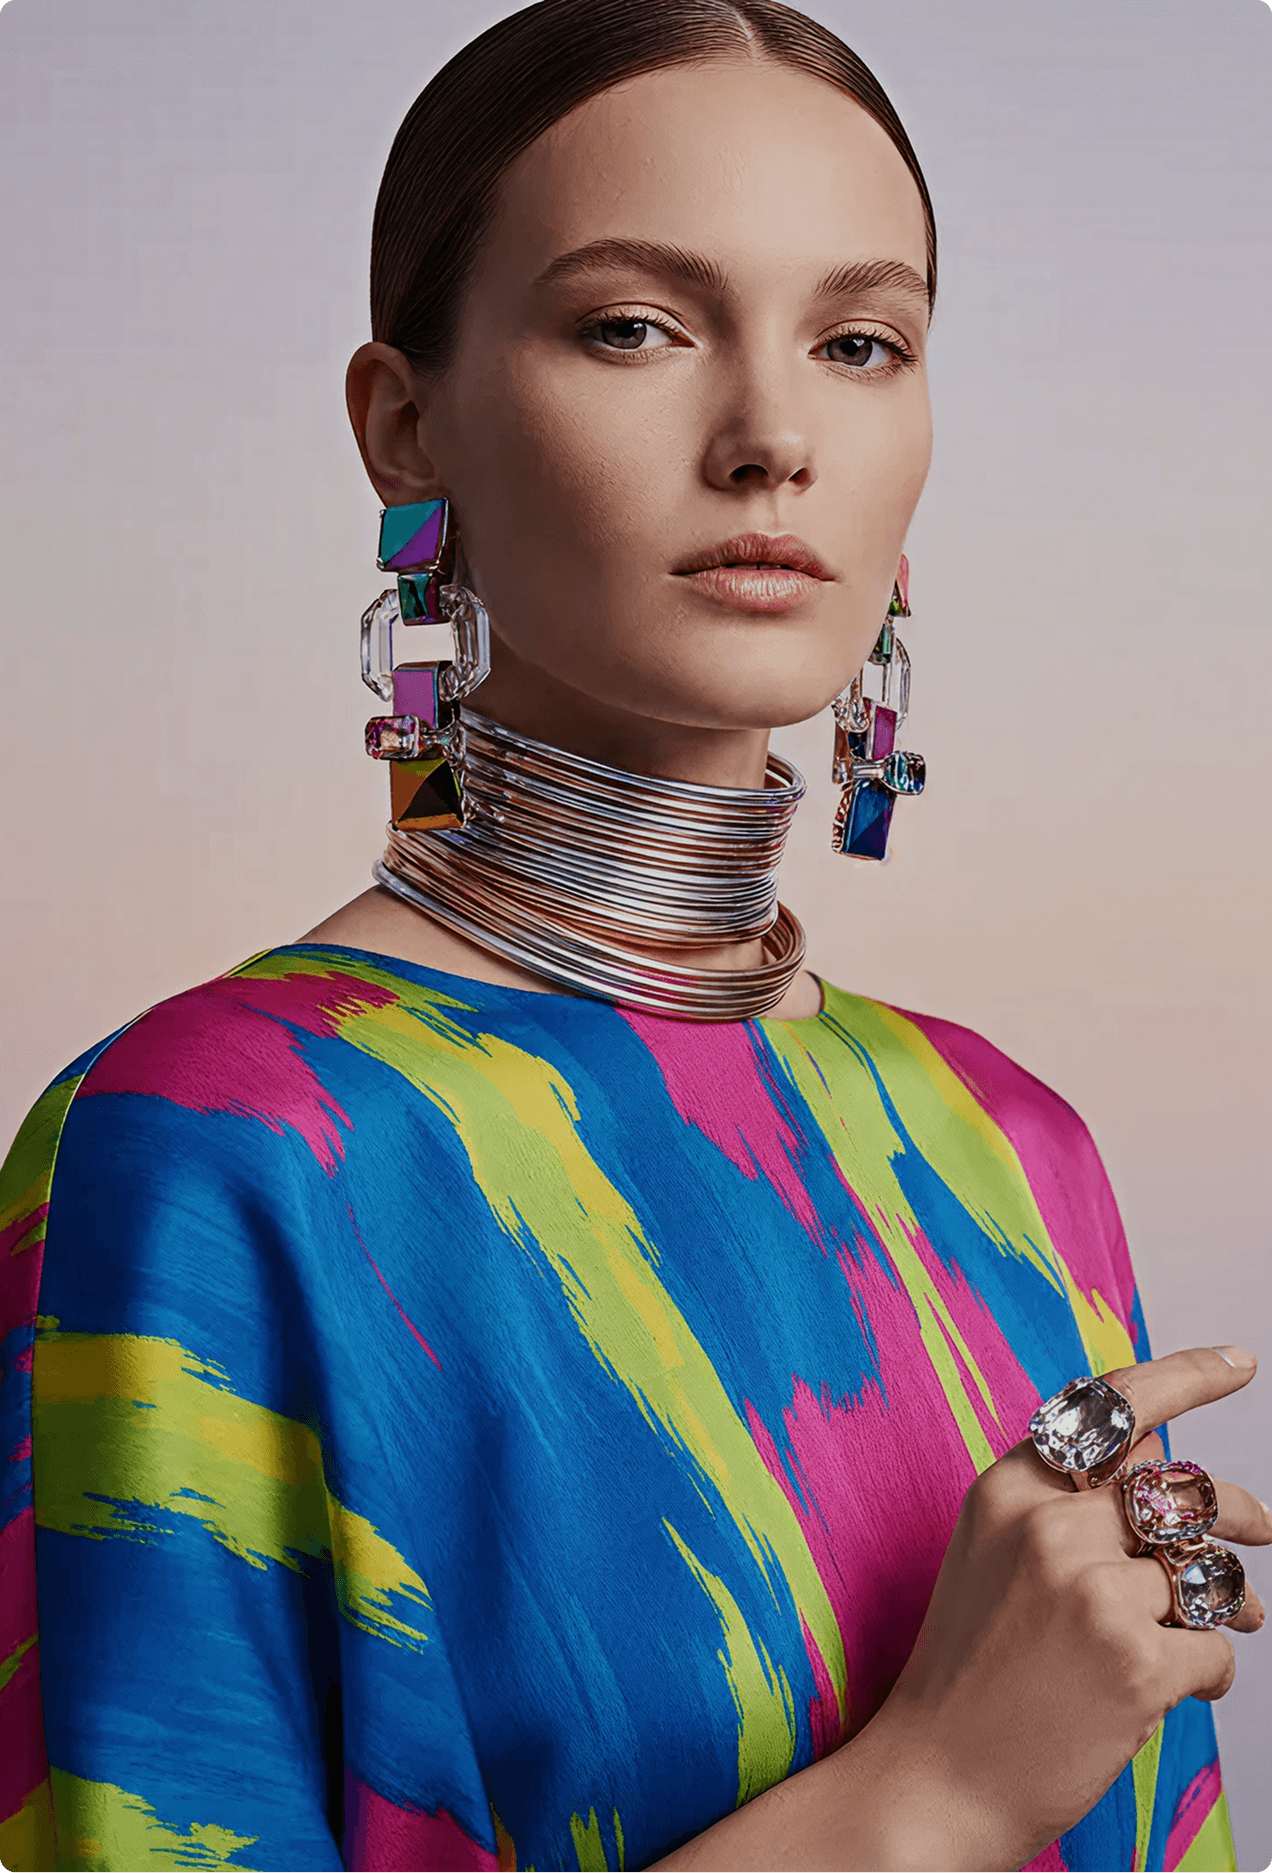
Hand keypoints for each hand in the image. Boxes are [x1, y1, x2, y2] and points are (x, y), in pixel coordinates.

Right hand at [864, 1345, 1269, 1870]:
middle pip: (1182, 1491)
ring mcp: (1092, 1592)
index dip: (1186, 1376)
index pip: (1114, 1410)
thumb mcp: (996, 1556)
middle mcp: (1050, 1526)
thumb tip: (1169, 1471)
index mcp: (1010, 1489)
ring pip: (1204, 1575)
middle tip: (1263, 1529)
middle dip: (1238, 1510)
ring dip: (1229, 1602)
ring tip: (1232, 1621)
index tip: (1240, 1363)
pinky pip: (1215, 1651)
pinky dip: (1209, 1675)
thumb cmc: (971, 1673)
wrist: (935, 1780)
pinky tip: (1172, 1692)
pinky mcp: (1134, 1662)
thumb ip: (1069, 1505)